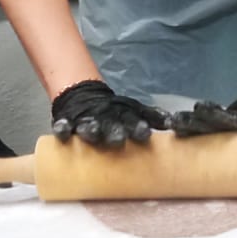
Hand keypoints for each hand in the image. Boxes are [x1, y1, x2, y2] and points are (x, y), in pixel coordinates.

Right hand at [50, 79, 168, 147]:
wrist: (85, 97)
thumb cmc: (115, 112)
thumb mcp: (135, 111)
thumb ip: (153, 117)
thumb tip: (173, 122)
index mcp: (124, 117)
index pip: (134, 122)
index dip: (139, 128)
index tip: (144, 134)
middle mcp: (106, 120)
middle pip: (111, 126)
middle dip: (115, 132)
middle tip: (118, 140)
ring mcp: (86, 120)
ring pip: (88, 127)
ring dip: (89, 130)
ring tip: (90, 134)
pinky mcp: (68, 122)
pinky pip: (63, 126)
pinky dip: (63, 129)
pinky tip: (62, 135)